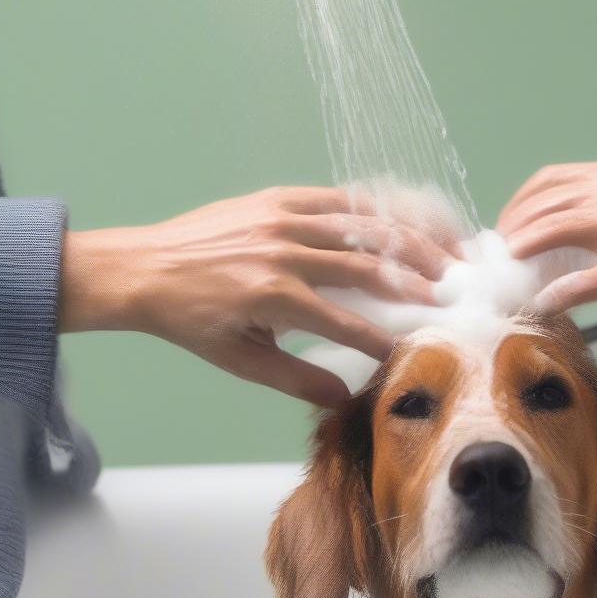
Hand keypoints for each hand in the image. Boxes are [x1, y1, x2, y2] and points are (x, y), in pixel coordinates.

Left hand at [59, 187, 456, 405]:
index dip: (386, 340)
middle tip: (452, 295)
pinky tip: (402, 219)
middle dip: (417, 282)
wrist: (144, 269)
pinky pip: (337, 199)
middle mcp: (285, 251)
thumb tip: (346, 398)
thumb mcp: (242, 362)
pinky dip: (374, 208)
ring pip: (362, 226)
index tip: (413, 351)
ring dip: (409, 240)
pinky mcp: (276, 199)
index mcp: (276, 296)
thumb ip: (297, 379)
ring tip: (445, 252)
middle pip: (370, 265)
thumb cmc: (191, 321)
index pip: (349, 322)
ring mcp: (282, 218)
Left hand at [497, 161, 596, 324]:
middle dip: (513, 229)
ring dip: (523, 251)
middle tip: (501, 250)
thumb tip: (545, 228)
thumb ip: (596, 208)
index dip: (518, 202)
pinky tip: (542, 304)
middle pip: (543, 206)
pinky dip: (552, 296)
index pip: (549, 180)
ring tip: (511, 268)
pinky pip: (576, 284)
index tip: (506, 223)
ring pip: (552, 234)